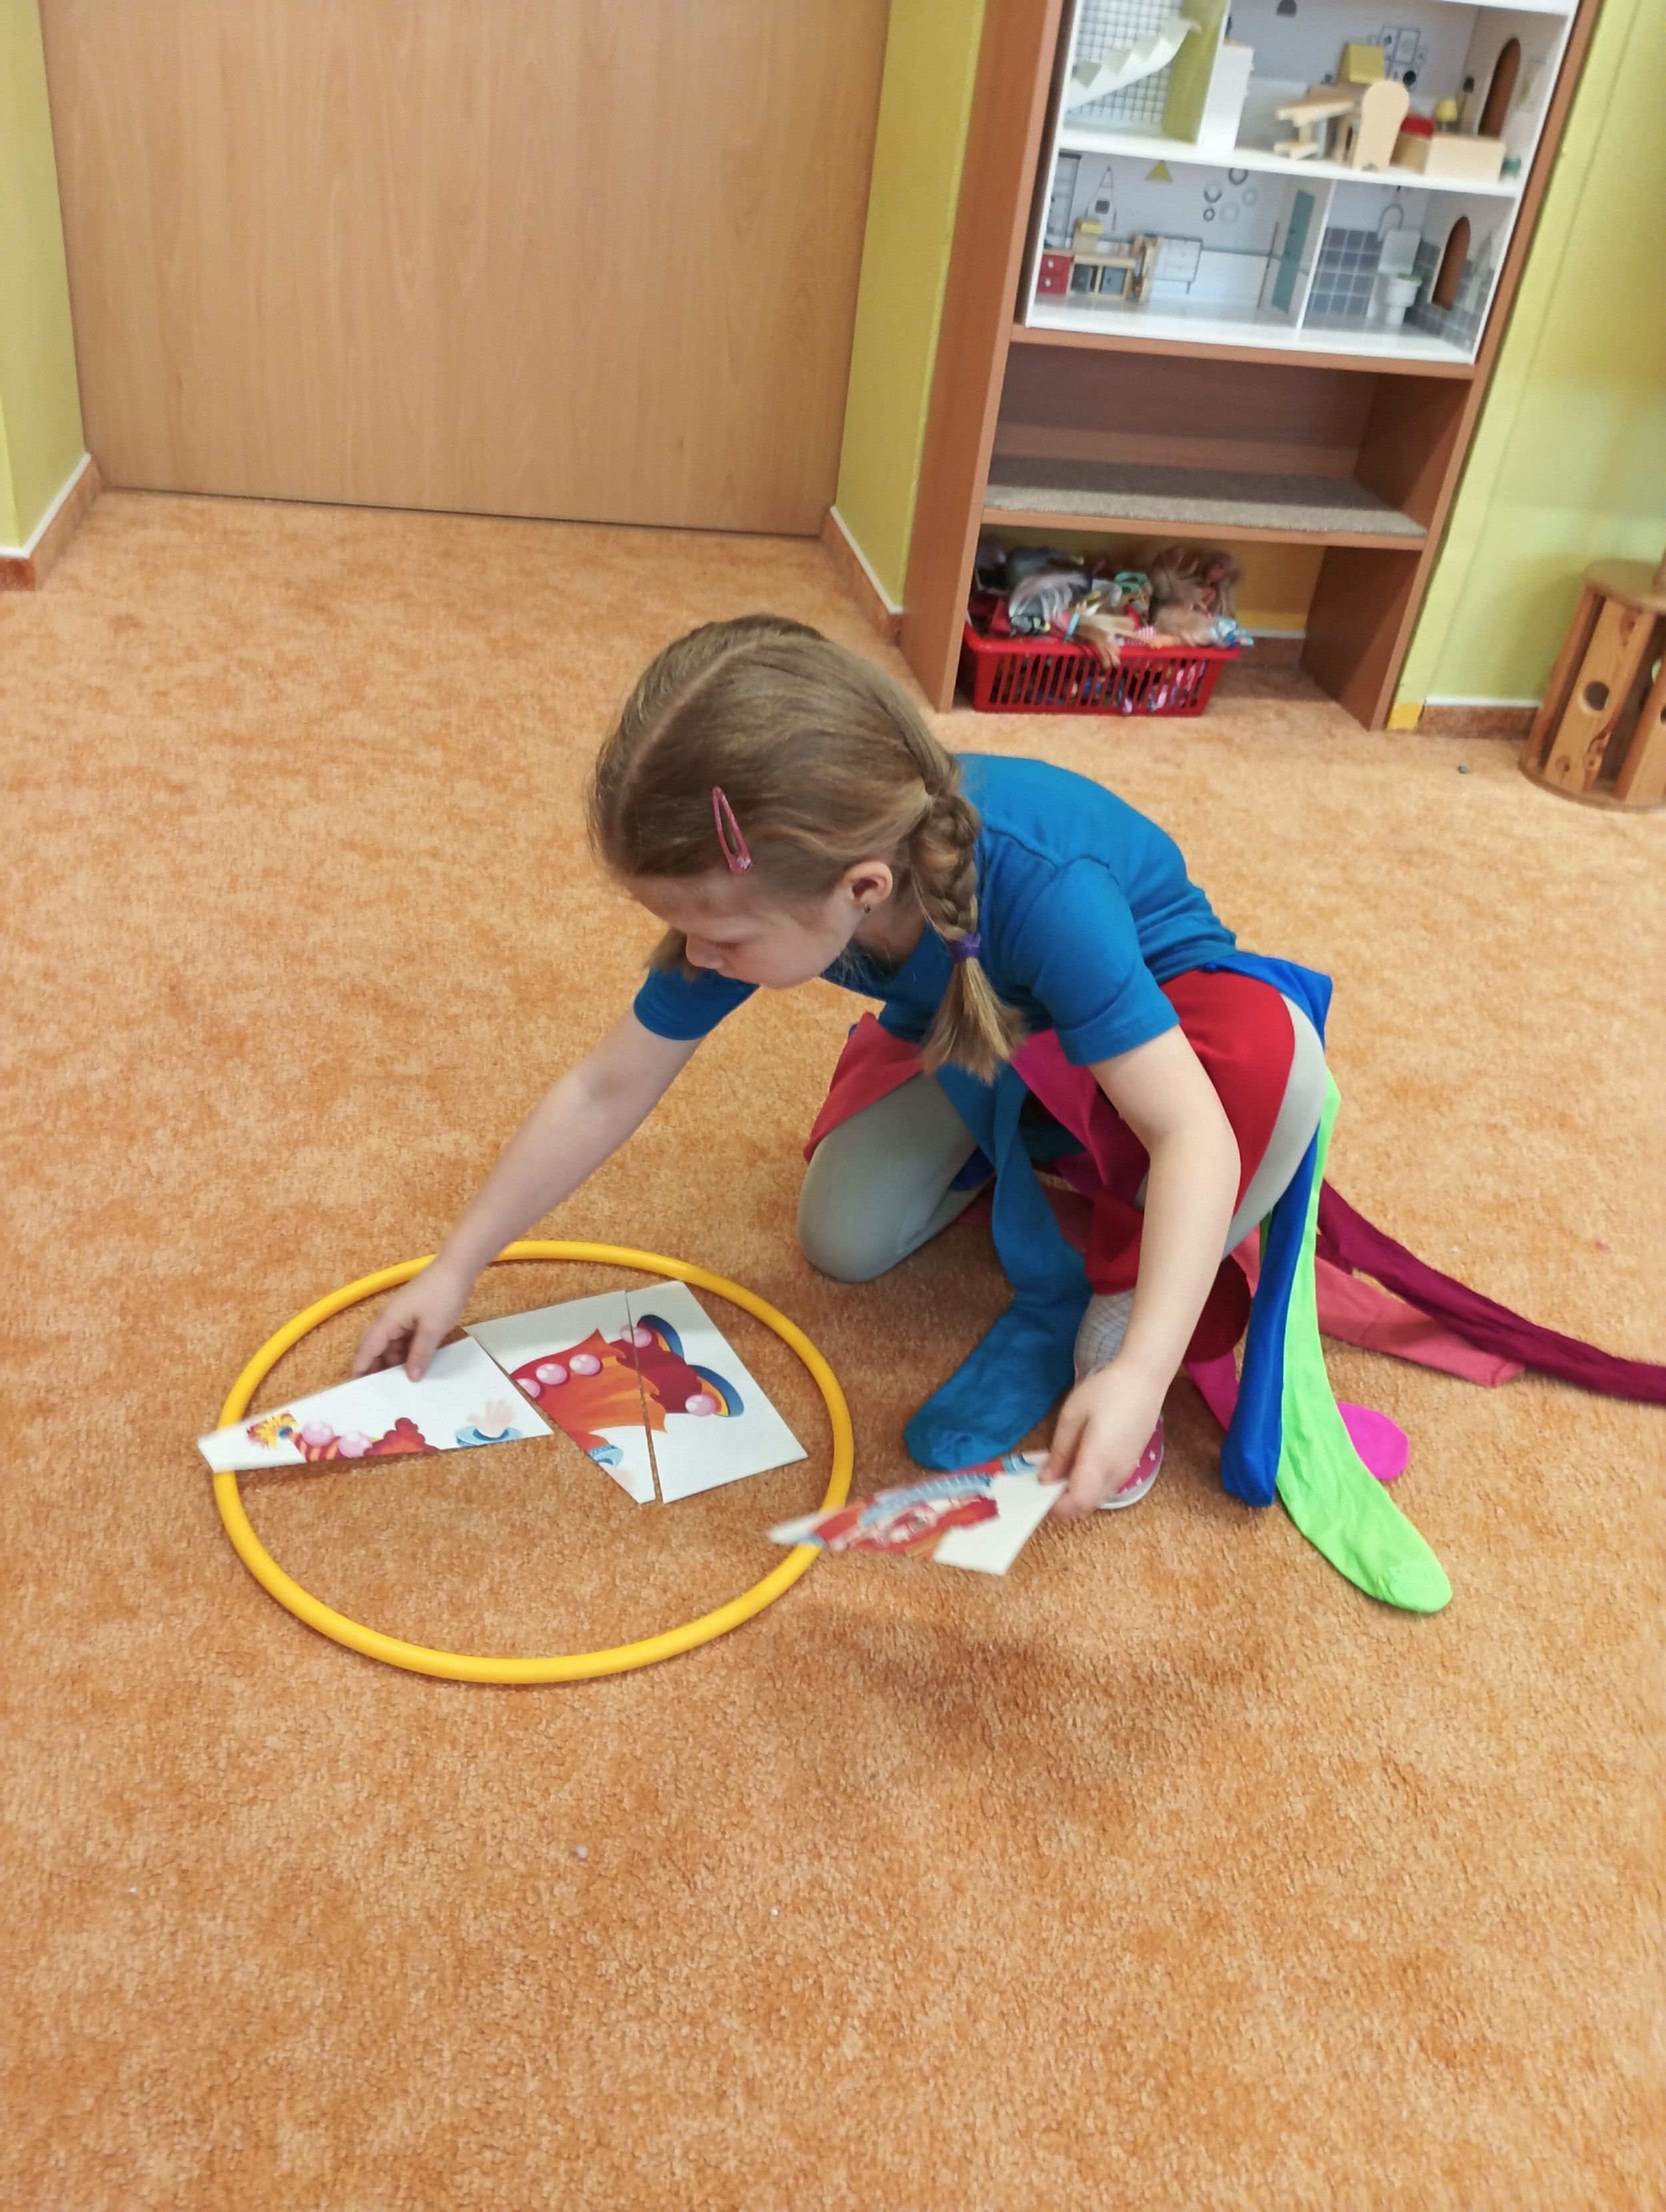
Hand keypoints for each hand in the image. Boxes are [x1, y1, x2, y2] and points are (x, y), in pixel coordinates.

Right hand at [351, 1259, 472, 1380]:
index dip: (359, 1367)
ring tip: (398, 1383)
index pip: (367, 1349)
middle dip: (374, 1367)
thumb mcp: (432, 1329)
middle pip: (375, 1346)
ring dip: (392, 1361)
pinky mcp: (414, 1316)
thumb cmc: (442, 1296)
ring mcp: (402, 1317)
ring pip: (391, 1344)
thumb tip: (411, 1378)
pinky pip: (404, 1338)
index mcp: (387, 1321)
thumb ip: (420, 1355)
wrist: (458, 1269)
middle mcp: (390, 1319)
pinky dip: (406, 1352)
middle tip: (378, 1391)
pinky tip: (414, 1364)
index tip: (354, 1388)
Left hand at [1041, 1362, 1165, 1519]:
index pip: (1078, 1502)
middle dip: (1063, 1502)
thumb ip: (1060, 1451)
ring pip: (1097, 1498)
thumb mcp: (1072, 1416)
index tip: (1039, 1492)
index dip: (1057, 1506)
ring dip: (1076, 1494)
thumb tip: (1046, 1478)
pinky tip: (1080, 1463)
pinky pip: (1106, 1487)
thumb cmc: (1106, 1392)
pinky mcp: (1131, 1466)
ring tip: (1060, 1469)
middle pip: (1086, 1506)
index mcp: (1099, 1460)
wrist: (1144, 1380)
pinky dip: (1089, 1486)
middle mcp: (1115, 1473)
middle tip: (1046, 1479)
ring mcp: (1126, 1472)